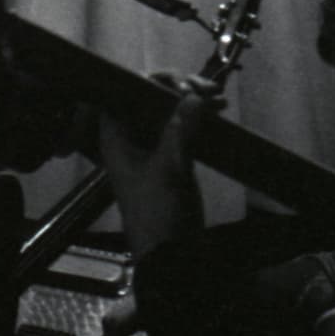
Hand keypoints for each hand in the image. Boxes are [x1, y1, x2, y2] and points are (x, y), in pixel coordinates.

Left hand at [98, 72, 223, 255]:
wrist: (172, 256)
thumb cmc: (157, 213)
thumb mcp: (169, 168)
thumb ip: (180, 129)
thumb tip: (195, 96)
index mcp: (116, 136)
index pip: (125, 91)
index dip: (150, 79)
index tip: (179, 81)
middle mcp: (131, 136)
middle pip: (149, 95)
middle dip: (177, 86)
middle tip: (202, 89)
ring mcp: (152, 145)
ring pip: (169, 108)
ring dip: (191, 98)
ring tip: (216, 96)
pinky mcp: (172, 154)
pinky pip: (183, 124)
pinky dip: (198, 114)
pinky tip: (218, 110)